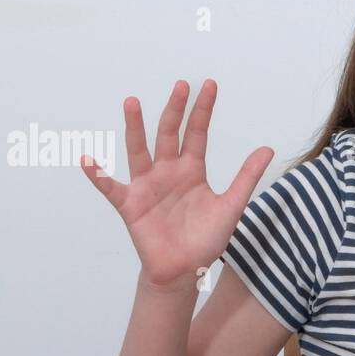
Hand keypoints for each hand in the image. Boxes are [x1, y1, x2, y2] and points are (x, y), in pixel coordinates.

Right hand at [81, 79, 273, 290]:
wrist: (186, 270)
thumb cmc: (206, 240)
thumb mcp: (232, 205)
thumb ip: (246, 176)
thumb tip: (267, 148)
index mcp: (192, 170)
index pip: (197, 133)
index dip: (202, 110)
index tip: (208, 84)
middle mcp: (168, 172)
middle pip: (169, 134)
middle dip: (175, 110)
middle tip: (180, 85)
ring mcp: (147, 186)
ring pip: (139, 150)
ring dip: (135, 127)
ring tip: (132, 102)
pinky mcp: (130, 205)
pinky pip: (110, 187)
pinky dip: (97, 175)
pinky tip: (87, 160)